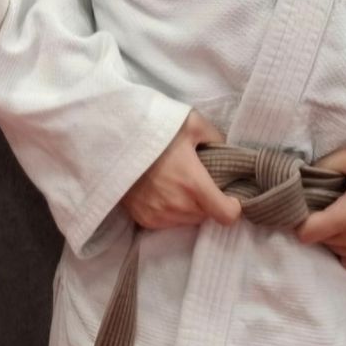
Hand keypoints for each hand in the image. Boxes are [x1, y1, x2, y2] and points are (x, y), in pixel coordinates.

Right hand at [119, 110, 242, 230]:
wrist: (113, 141)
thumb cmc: (154, 130)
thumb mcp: (191, 122)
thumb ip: (216, 137)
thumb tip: (226, 150)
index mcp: (194, 184)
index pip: (227, 215)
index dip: (233, 206)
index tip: (228, 195)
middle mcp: (178, 206)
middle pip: (207, 216)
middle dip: (207, 201)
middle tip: (196, 180)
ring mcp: (159, 215)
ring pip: (187, 220)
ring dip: (188, 207)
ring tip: (176, 184)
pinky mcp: (144, 220)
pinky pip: (167, 222)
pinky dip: (169, 212)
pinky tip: (161, 191)